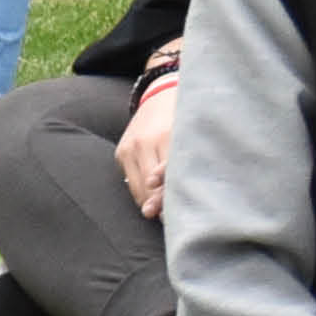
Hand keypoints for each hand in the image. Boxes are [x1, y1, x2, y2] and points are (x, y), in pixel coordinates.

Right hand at [116, 79, 181, 216]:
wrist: (162, 91)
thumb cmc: (187, 115)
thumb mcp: (194, 132)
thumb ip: (192, 159)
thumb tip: (192, 193)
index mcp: (169, 135)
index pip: (172, 177)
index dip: (177, 198)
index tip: (186, 215)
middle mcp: (146, 141)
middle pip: (154, 186)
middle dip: (164, 207)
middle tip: (175, 224)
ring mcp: (131, 147)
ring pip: (140, 189)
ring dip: (151, 205)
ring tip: (164, 219)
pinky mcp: (121, 152)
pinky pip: (131, 183)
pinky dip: (142, 196)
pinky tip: (152, 205)